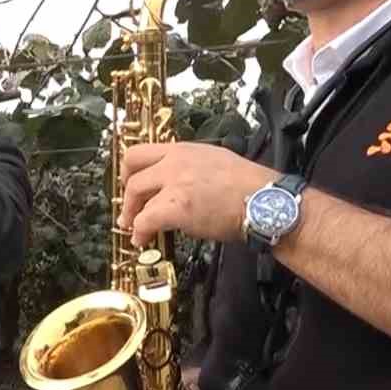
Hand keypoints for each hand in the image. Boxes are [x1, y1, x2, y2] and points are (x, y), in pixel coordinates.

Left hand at [118, 142, 277, 246]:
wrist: (264, 202)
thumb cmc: (248, 187)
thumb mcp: (215, 161)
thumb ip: (190, 166)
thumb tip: (175, 181)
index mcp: (183, 150)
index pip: (141, 151)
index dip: (129, 170)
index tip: (129, 183)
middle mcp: (175, 162)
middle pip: (133, 170)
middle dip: (127, 193)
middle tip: (129, 209)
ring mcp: (175, 182)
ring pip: (136, 193)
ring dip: (132, 214)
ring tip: (135, 228)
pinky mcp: (177, 206)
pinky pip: (146, 219)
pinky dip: (140, 231)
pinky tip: (142, 239)